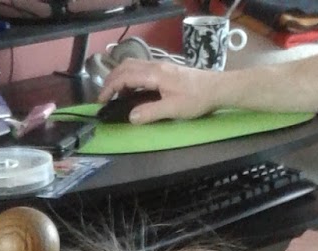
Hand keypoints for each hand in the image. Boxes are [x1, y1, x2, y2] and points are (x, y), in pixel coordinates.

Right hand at [98, 60, 221, 123]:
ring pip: (133, 65)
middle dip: (111, 80)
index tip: (101, 101)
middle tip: (103, 97)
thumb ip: (150, 112)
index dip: (109, 88)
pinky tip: (132, 91)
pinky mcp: (165, 70)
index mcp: (154, 74)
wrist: (216, 88)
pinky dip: (130, 78)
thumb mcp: (173, 109)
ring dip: (120, 77)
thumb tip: (131, 117)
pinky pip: (141, 69)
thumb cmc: (196, 99)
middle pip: (126, 66)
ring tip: (115, 94)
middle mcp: (155, 66)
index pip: (125, 76)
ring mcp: (160, 66)